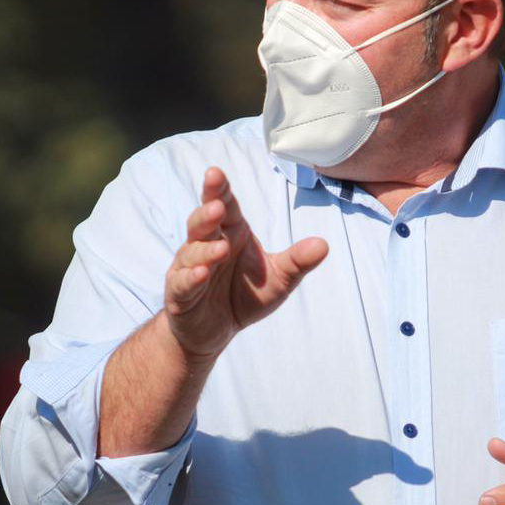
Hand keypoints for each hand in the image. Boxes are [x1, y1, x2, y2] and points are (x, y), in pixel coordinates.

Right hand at [163, 167, 328, 360]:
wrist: (216, 331)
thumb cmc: (245, 295)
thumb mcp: (278, 279)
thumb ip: (297, 261)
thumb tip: (324, 245)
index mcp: (231, 234)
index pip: (224, 205)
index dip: (219, 190)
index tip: (216, 173)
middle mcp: (206, 245)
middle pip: (202, 222)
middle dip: (207, 212)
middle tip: (217, 205)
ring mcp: (188, 268)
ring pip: (192, 251)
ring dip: (205, 250)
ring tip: (222, 250)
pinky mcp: (179, 294)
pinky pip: (181, 282)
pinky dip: (191, 277)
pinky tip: (201, 274)